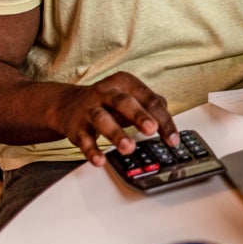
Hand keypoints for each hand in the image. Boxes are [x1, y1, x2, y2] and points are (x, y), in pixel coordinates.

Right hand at [50, 72, 178, 165]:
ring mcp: (90, 109)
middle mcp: (106, 92)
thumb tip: (169, 125)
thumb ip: (151, 107)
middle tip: (151, 129)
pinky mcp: (76, 127)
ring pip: (102, 119)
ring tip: (128, 148)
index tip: (173, 139)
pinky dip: (92, 151)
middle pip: (124, 103)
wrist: (69, 104)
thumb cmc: (108, 102)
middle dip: (139, 116)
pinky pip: (84, 140)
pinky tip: (100, 161)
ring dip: (116, 134)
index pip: (149, 100)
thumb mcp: (131, 97)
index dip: (164, 120)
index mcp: (125, 83)